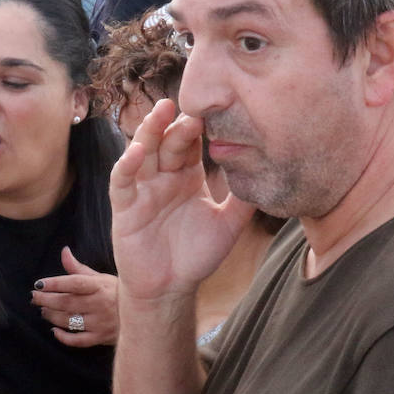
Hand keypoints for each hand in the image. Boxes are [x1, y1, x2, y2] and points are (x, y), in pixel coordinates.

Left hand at [31, 247, 119, 347]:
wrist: (142, 313)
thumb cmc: (117, 292)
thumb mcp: (100, 278)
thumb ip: (78, 268)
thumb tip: (64, 252)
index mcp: (100, 286)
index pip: (73, 283)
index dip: (54, 283)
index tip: (38, 284)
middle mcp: (100, 304)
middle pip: (66, 302)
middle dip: (46, 300)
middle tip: (34, 298)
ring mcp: (101, 322)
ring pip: (69, 320)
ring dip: (51, 316)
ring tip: (43, 310)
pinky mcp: (101, 338)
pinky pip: (78, 340)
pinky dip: (63, 337)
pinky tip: (54, 331)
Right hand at [110, 99, 253, 301]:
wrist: (170, 288)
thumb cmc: (196, 256)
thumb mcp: (229, 224)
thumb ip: (244, 198)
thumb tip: (272, 172)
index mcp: (187, 178)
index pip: (191, 144)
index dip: (199, 127)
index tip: (215, 109)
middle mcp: (163, 178)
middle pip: (167, 142)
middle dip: (177, 123)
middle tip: (191, 105)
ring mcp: (142, 190)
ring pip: (142, 152)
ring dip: (149, 131)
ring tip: (161, 112)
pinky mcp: (124, 207)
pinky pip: (121, 181)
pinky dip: (126, 165)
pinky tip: (135, 151)